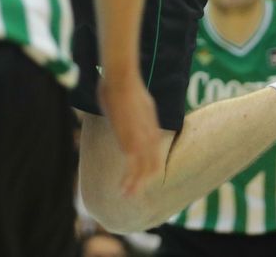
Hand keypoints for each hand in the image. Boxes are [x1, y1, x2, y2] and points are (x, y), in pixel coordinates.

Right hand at [96, 69, 162, 197]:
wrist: (122, 81)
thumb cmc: (120, 84)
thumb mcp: (131, 99)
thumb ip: (130, 108)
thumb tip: (120, 102)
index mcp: (151, 125)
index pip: (155, 152)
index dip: (150, 166)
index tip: (142, 175)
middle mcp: (150, 136)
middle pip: (154, 165)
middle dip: (145, 180)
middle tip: (134, 190)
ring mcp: (142, 141)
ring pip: (145, 171)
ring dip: (136, 185)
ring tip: (127, 195)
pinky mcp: (131, 144)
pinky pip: (133, 170)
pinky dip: (129, 182)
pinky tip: (122, 190)